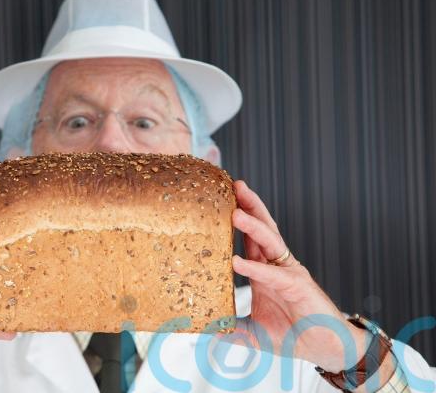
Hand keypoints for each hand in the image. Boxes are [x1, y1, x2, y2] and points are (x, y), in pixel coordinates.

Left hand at [229, 180, 371, 373]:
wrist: (326, 349)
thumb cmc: (293, 336)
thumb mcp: (253, 331)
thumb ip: (231, 327)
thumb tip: (207, 330)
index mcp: (265, 270)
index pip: (250, 238)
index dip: (237, 219)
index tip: (220, 200)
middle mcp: (277, 266)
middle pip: (262, 229)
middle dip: (248, 206)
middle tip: (232, 185)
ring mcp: (289, 273)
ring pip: (270, 242)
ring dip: (252, 226)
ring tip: (235, 212)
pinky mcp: (298, 288)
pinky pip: (273, 275)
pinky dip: (255, 268)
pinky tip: (237, 261)